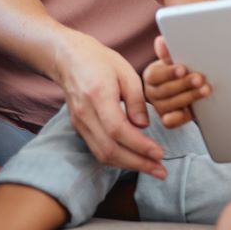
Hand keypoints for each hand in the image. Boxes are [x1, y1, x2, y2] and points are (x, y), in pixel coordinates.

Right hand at [53, 31, 164, 177]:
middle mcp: (84, 114)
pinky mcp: (79, 128)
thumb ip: (136, 100)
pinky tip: (135, 160)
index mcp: (97, 96)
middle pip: (110, 149)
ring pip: (102, 154)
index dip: (139, 145)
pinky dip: (118, 159)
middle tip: (161, 171)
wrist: (69, 59)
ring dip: (129, 165)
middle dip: (138, 163)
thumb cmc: (100, 61)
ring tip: (153, 169)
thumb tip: (144, 127)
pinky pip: (98, 150)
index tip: (160, 153)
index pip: (118, 130)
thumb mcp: (126, 71)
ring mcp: (79, 123)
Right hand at [145, 36, 210, 127]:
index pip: (156, 74)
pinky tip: (191, 111)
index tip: (183, 69)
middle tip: (200, 79)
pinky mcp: (167, 119)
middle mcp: (152, 92)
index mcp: (152, 75)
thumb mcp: (175, 60)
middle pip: (165, 90)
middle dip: (184, 84)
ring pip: (169, 105)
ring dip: (189, 97)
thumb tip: (161, 41)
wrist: (187, 87)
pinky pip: (169, 122)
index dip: (169, 72)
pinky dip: (180, 117)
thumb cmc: (181, 71)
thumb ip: (169, 53)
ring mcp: (159, 107)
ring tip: (204, 90)